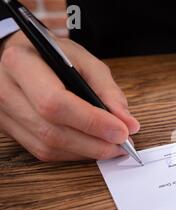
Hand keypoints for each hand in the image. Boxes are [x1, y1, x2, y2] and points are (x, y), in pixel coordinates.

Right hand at [0, 31, 139, 161]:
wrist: (20, 56)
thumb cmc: (53, 55)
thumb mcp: (84, 60)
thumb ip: (108, 91)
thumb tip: (129, 124)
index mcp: (20, 63)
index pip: (55, 102)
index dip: (92, 122)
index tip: (122, 131)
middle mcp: (5, 91)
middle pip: (52, 131)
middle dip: (94, 143)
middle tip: (123, 144)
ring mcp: (3, 114)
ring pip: (48, 146)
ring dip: (87, 151)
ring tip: (112, 146)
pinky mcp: (9, 130)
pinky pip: (44, 151)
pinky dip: (74, 153)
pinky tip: (92, 146)